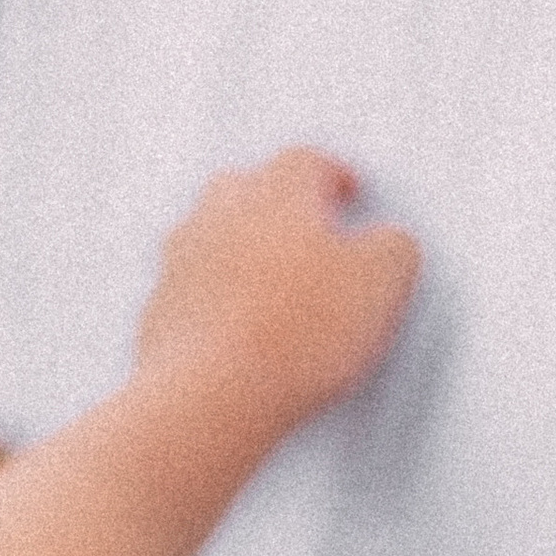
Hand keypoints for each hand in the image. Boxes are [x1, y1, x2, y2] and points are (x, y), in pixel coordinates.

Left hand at [136, 150, 420, 447]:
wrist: (211, 394)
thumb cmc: (292, 333)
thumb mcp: (381, 284)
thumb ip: (394, 250)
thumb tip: (392, 245)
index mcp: (278, 188)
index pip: (312, 162)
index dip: (337, 177)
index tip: (350, 192)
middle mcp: (221, 209)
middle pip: (254, 190)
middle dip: (283, 210)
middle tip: (311, 240)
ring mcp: (183, 257)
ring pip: (216, 238)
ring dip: (244, 255)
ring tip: (275, 293)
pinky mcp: (161, 310)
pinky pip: (193, 294)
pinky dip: (217, 304)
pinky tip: (240, 336)